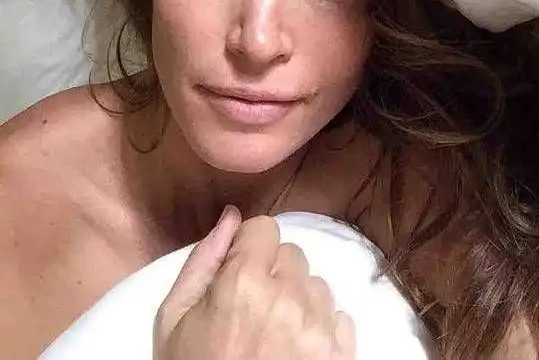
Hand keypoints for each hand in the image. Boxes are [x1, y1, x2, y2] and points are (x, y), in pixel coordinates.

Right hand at [154, 207, 355, 359]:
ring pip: (317, 285)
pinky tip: (297, 351)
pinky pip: (339, 316)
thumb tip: (230, 216)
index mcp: (244, 282)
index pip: (265, 228)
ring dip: (299, 301)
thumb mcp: (174, 321)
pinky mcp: (342, 354)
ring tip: (275, 335)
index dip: (249, 248)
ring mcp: (319, 327)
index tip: (239, 272)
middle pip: (292, 255)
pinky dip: (321, 328)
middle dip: (274, 273)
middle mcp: (289, 296)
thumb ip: (202, 260)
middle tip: (254, 310)